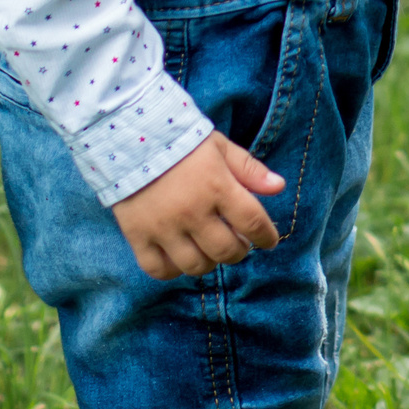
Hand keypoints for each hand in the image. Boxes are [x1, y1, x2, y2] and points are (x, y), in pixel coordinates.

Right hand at [110, 131, 284, 278]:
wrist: (129, 138)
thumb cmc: (182, 142)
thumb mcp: (220, 148)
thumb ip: (250, 169)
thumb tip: (279, 186)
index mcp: (217, 187)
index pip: (252, 222)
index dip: (266, 236)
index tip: (269, 240)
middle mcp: (192, 212)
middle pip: (226, 251)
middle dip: (240, 251)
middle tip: (239, 244)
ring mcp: (164, 227)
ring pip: (196, 265)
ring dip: (210, 262)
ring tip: (211, 250)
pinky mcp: (138, 236)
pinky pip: (158, 269)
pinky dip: (173, 270)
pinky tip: (180, 258)